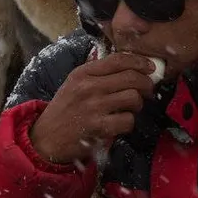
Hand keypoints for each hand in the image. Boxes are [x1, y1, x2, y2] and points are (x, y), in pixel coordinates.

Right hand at [30, 53, 155, 164]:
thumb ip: (98, 74)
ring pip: (133, 98)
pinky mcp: (99, 127)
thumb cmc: (66, 109)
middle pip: (132, 78)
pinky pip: (128, 120)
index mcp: (83, 73)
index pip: (119, 59)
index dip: (140, 62)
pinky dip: (128, 123)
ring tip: (129, 109)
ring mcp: (94, 107)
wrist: (47, 138)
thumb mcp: (75, 84)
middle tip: (147, 91)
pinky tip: (120, 124)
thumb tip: (132, 67)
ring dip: (137, 105)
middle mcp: (89, 87)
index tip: (150, 68)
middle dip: (146, 84)